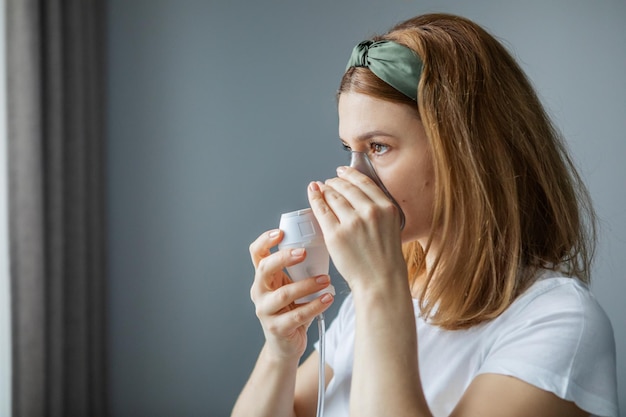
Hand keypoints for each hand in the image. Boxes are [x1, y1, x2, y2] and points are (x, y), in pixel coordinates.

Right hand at [249, 229, 333, 359]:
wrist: (286, 345)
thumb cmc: (292, 309)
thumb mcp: (291, 285)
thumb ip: (299, 269)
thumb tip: (325, 243)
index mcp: (263, 278)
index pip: (256, 254)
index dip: (264, 241)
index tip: (280, 232)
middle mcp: (259, 292)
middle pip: (264, 269)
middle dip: (284, 258)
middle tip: (304, 252)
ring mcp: (265, 311)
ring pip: (283, 294)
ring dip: (307, 285)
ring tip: (325, 279)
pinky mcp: (276, 328)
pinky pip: (297, 316)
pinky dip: (314, 306)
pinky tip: (327, 299)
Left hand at [307, 166, 406, 292]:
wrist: (381, 282)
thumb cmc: (386, 260)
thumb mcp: (392, 228)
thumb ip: (379, 211)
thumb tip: (359, 196)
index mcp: (387, 208)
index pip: (365, 182)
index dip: (350, 173)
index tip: (343, 171)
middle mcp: (371, 212)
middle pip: (347, 187)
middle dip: (335, 182)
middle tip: (329, 182)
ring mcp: (352, 223)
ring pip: (333, 196)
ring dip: (325, 189)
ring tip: (321, 188)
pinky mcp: (336, 234)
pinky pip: (321, 210)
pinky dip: (315, 199)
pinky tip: (313, 193)